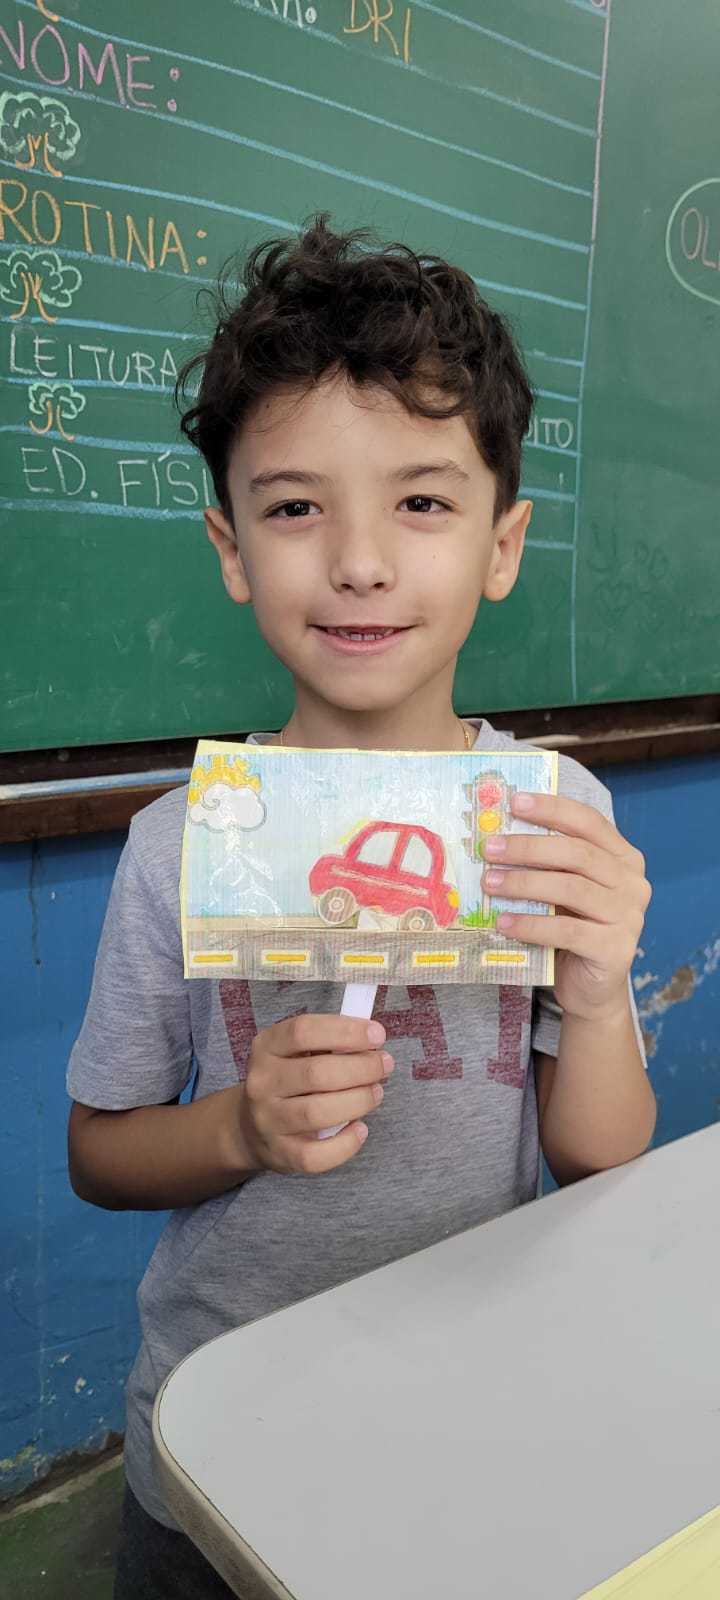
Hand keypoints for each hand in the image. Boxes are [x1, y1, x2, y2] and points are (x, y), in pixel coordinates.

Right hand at [238, 1014, 391, 1174]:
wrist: (250, 1126)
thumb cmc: (288, 1081)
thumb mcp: (295, 1051)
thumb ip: (328, 1043)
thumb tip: (372, 1042)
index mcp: (266, 1047)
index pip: (303, 1031)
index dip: (345, 1031)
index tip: (377, 1035)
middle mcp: (262, 1083)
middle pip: (316, 1073)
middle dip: (361, 1068)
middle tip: (384, 1065)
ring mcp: (268, 1121)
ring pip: (317, 1112)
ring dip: (358, 1100)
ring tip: (376, 1092)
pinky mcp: (281, 1154)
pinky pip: (316, 1155)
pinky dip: (346, 1143)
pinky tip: (360, 1129)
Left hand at [481, 792, 651, 1022]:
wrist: (590, 988)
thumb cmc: (572, 928)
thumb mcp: (564, 890)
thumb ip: (549, 864)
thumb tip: (498, 834)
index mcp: (624, 858)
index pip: (589, 822)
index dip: (552, 809)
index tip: (514, 802)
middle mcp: (633, 883)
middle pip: (577, 854)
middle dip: (529, 847)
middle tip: (490, 847)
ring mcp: (630, 917)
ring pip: (572, 889)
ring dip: (525, 883)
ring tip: (489, 882)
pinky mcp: (616, 950)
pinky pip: (567, 931)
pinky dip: (531, 925)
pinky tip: (503, 922)